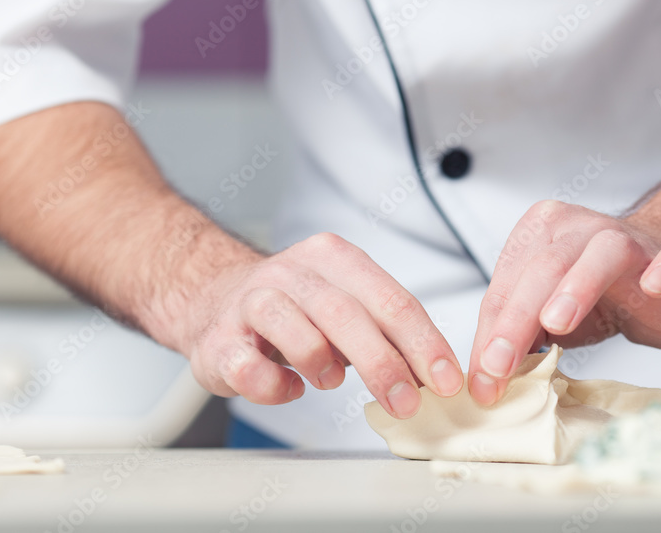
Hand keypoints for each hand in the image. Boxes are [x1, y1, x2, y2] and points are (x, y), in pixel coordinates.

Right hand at [183, 232, 463, 417]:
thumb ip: (385, 332)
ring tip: (331, 381)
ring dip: (321, 364)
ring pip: (294, 330)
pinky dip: (275, 387)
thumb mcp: (345, 305)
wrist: (214, 300)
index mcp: (332, 257)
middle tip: (406, 403)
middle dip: (384, 365)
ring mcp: (249, 302)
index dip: (423, 343)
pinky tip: (287, 387)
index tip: (446, 381)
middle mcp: (290, 272)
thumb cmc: (294, 309)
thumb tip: (434, 376)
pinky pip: (250, 368)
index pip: (390, 299)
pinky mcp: (218, 340)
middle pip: (346, 314)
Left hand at [468, 200, 660, 404]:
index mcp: (537, 237)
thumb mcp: (546, 316)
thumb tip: (486, 379)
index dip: (491, 335)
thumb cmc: (596, 293)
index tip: (483, 379)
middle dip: (517, 320)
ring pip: (603, 253)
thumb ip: (517, 336)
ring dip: (578, 286)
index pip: (505, 287)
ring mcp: (631, 237)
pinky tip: (656, 284)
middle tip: (500, 365)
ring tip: (557, 324)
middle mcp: (579, 229)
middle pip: (543, 270)